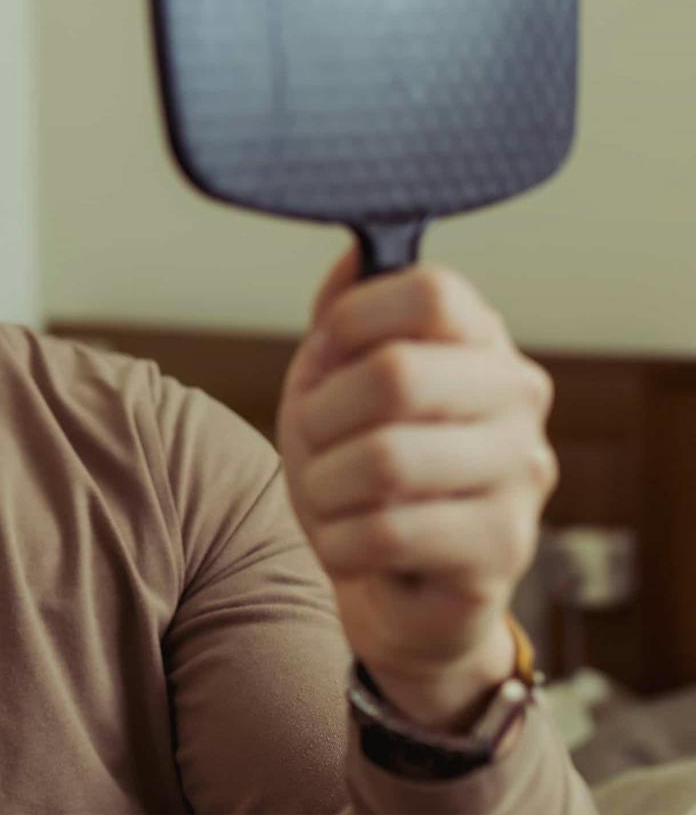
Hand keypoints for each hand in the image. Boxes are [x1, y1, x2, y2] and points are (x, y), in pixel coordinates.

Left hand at [277, 247, 558, 730]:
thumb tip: (355, 251)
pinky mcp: (503, 548)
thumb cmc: (359, 468)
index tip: (327, 357)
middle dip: (321, 415)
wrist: (395, 586)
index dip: (351, 322)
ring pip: (385, 461)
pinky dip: (338, 541)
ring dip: (323, 485)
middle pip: (396, 375)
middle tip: (317, 442)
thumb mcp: (333, 381)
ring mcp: (520, 473)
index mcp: (479, 340)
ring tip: (330, 498)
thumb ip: (344, 315)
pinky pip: (386, 532)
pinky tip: (349, 544)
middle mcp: (517, 396)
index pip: (430, 291)